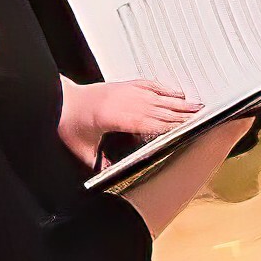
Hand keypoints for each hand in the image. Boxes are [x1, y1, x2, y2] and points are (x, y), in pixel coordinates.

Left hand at [63, 72, 204, 167]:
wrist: (59, 100)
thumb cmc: (67, 121)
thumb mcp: (81, 148)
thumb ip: (98, 163)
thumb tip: (112, 175)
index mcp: (114, 117)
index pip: (148, 122)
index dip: (168, 126)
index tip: (185, 128)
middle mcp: (124, 101)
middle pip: (159, 109)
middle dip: (182, 115)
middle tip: (202, 118)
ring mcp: (125, 91)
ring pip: (158, 97)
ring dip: (179, 103)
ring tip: (197, 107)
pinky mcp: (125, 85)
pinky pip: (151, 85)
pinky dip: (166, 89)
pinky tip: (177, 93)